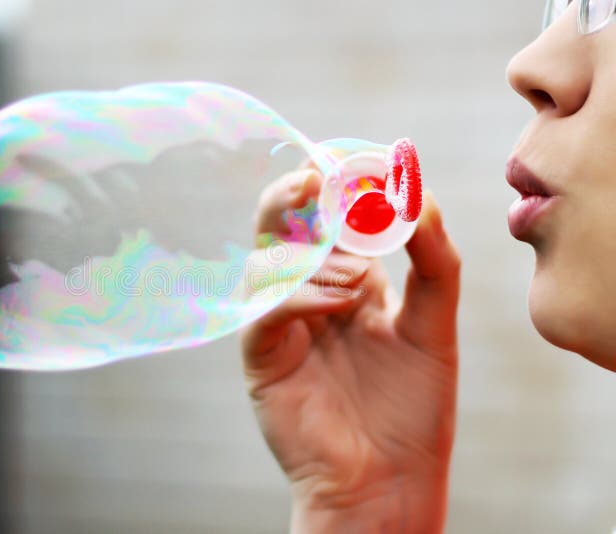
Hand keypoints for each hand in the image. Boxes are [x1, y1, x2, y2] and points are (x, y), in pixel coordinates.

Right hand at [241, 168, 460, 532]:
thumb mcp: (434, 325)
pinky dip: (300, 293)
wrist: (389, 478)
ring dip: (309, 250)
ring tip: (358, 273)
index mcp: (346, 281)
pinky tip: (341, 301)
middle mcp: (307, 294)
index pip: (328, 217)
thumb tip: (423, 197)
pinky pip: (266, 307)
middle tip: (319, 173)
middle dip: (296, 193)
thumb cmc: (412, 407)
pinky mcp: (261, 353)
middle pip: (282, 225)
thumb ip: (433, 261)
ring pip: (265, 258)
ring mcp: (280, 321)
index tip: (355, 155)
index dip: (335, 184)